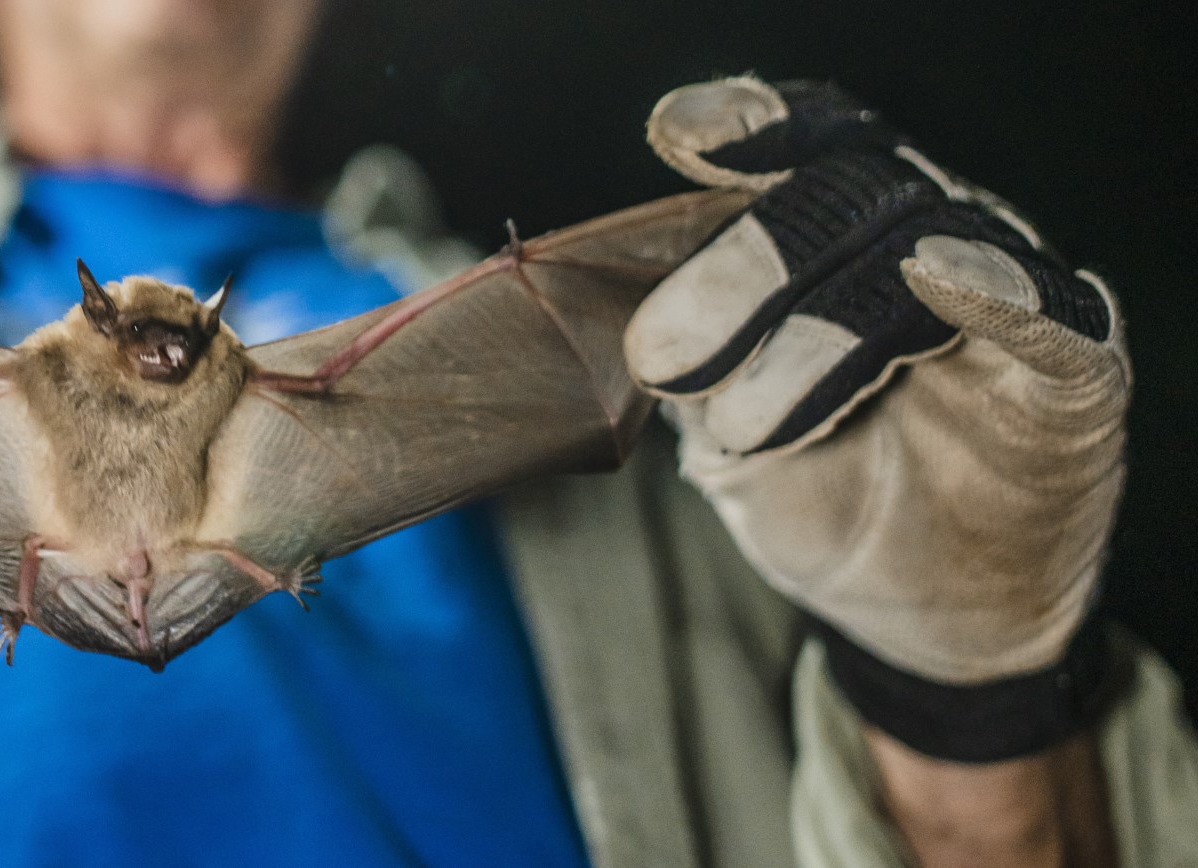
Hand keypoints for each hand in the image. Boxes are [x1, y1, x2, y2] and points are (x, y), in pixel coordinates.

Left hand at [626, 77, 1127, 698]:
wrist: (917, 617)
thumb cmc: (819, 495)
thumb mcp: (717, 428)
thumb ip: (677, 356)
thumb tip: (598, 300)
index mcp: (843, 240)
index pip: (805, 150)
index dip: (747, 130)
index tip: (677, 136)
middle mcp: (929, 243)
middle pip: (846, 198)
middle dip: (743, 268)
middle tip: (663, 354)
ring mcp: (1004, 303)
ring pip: (922, 253)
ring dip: (818, 331)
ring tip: (741, 427)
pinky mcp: (1073, 378)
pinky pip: (1054, 316)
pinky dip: (999, 290)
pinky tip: (938, 277)